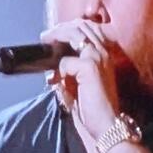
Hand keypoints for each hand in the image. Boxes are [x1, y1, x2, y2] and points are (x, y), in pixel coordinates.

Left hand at [43, 19, 131, 152]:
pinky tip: (55, 80)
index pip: (89, 29)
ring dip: (57, 37)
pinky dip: (58, 70)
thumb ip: (68, 73)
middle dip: (60, 28)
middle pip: (81, 26)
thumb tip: (52, 69)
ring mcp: (98, 58)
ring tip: (45, 43)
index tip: (52, 37)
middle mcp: (104, 53)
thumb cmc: (95, 110)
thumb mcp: (79, 87)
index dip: (69, 29)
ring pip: (74, 33)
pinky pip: (65, 61)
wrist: (107, 126)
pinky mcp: (90, 67)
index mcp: (105, 56)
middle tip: (46, 37)